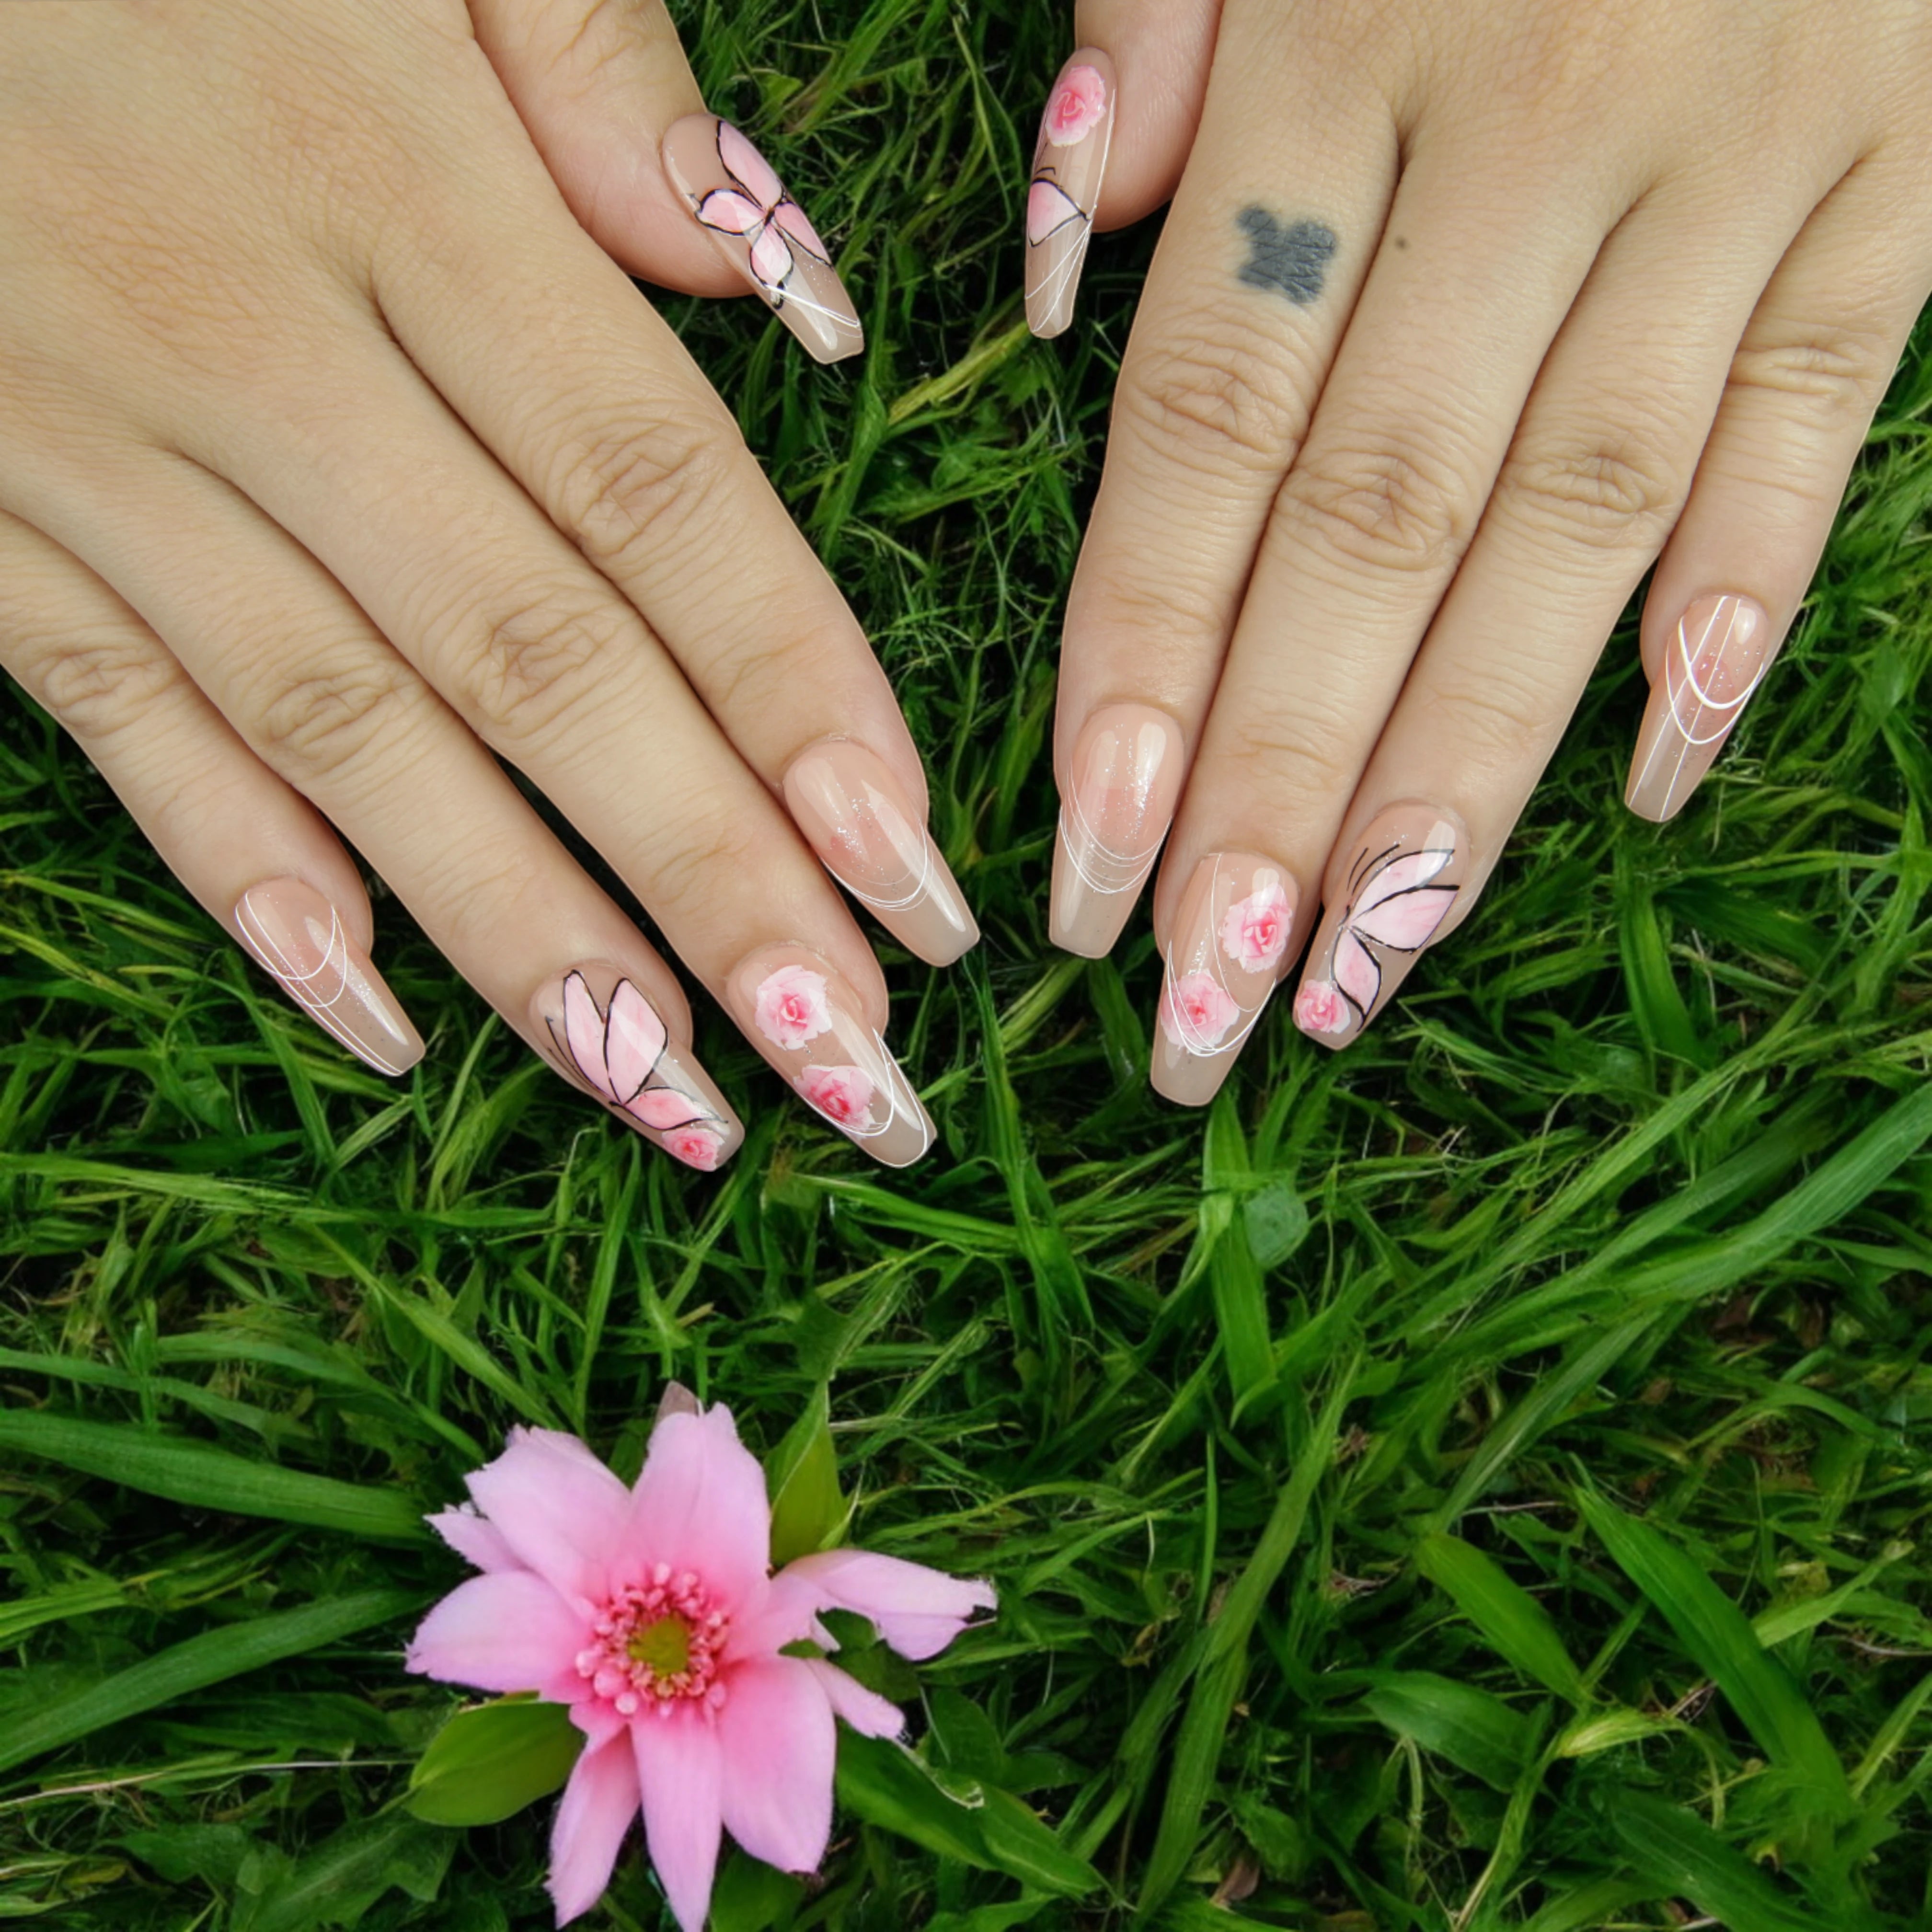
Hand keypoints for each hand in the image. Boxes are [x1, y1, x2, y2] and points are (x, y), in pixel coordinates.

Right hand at [0, 0, 976, 1170]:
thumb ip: (591, 68)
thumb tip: (791, 285)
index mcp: (394, 185)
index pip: (655, 497)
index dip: (798, 698)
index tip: (917, 877)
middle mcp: (258, 348)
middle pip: (538, 663)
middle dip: (711, 884)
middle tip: (852, 1070)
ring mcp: (98, 446)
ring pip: (352, 735)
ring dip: (526, 937)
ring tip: (674, 1100)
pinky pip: (119, 724)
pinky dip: (248, 872)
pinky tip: (379, 1013)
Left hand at [1023, 0, 1931, 1099]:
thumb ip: (1167, 22)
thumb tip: (1064, 238)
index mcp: (1344, 37)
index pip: (1205, 425)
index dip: (1143, 664)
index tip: (1089, 865)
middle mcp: (1535, 122)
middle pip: (1376, 522)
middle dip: (1281, 783)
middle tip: (1207, 1006)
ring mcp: (1742, 153)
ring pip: (1577, 521)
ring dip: (1466, 762)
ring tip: (1363, 965)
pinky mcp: (1905, 170)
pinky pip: (1811, 415)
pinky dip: (1736, 596)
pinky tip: (1644, 776)